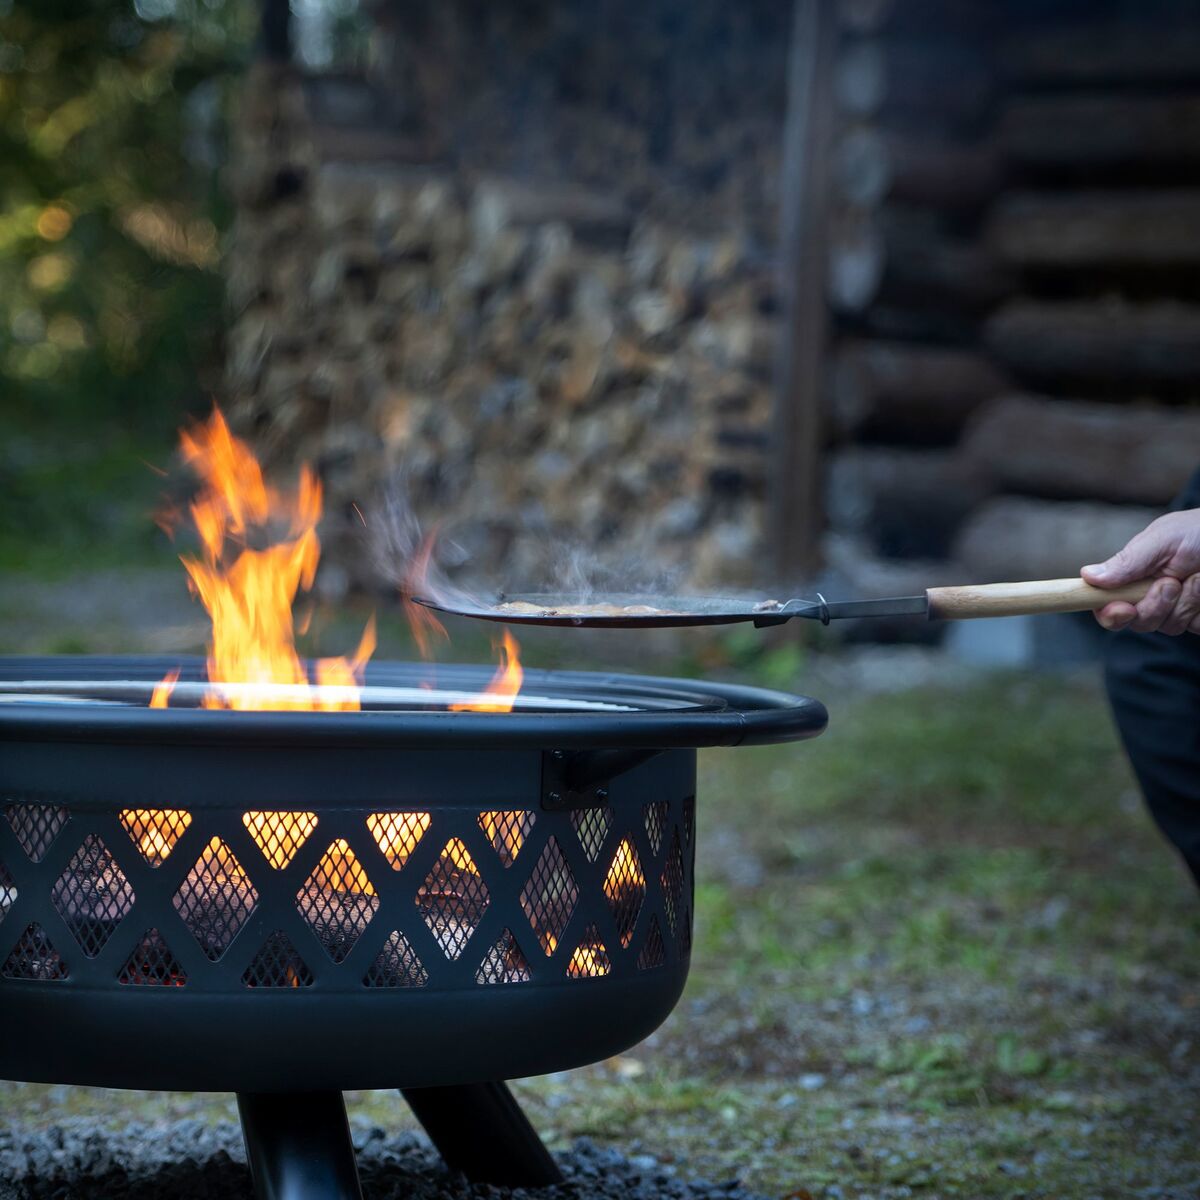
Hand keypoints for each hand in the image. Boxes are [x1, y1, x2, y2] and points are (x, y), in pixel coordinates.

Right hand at [1082, 508, 1199, 633]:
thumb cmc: (1199, 531)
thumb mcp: (1162, 539)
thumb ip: (1127, 561)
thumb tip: (1087, 575)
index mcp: (1132, 576)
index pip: (1106, 604)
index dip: (1108, 613)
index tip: (1121, 609)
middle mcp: (1149, 596)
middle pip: (1135, 622)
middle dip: (1153, 605)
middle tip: (1170, 583)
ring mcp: (1176, 609)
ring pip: (1166, 626)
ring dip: (1184, 602)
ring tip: (1197, 577)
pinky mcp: (1197, 619)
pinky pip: (1192, 626)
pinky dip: (1199, 606)